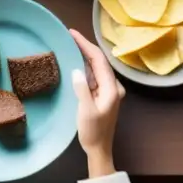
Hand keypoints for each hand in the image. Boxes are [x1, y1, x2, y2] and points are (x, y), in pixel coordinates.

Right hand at [69, 28, 124, 177]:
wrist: (99, 149)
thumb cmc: (93, 132)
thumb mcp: (85, 111)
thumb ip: (82, 89)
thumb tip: (77, 70)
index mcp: (112, 88)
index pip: (99, 60)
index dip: (86, 44)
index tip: (72, 33)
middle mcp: (113, 86)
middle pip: (99, 61)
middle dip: (85, 47)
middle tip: (69, 35)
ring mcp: (109, 90)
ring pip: (96, 67)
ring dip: (85, 56)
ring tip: (70, 44)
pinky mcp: (103, 95)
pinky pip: (94, 76)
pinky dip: (85, 67)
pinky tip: (75, 62)